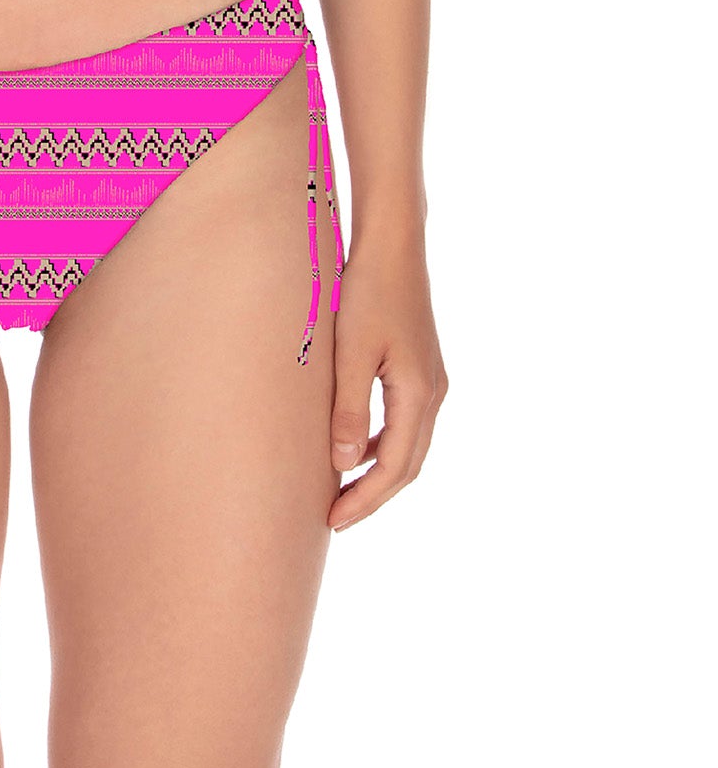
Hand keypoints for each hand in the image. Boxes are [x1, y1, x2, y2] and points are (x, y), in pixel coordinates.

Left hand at [328, 233, 446, 529]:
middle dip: (373, 495)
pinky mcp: (420, 368)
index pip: (395, 468)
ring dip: (378, 471)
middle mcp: (433, 394)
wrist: (392, 246)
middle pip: (407, 464)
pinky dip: (382, 444)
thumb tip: (344, 465)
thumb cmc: (367, 293)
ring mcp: (431, 381)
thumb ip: (348, 409)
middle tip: (335, 518)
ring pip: (408, 445)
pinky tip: (354, 446)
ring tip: (342, 491)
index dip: (365, 499)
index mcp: (419, 395)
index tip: (333, 521)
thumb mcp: (351, 353)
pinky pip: (404, 422)